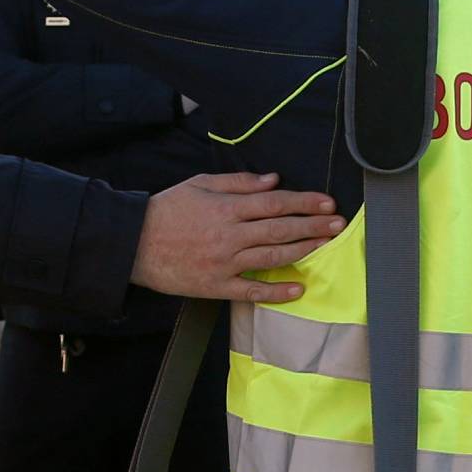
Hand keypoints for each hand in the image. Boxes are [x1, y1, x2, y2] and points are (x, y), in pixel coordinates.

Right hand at [131, 173, 343, 303]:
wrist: (132, 243)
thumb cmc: (166, 210)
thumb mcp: (199, 185)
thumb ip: (238, 182)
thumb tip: (274, 180)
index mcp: (225, 208)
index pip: (274, 203)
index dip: (303, 203)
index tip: (327, 203)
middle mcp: (229, 235)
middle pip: (280, 229)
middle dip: (313, 226)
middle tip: (339, 224)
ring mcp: (224, 263)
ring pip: (272, 257)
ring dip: (303, 251)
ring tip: (327, 245)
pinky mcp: (217, 285)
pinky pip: (251, 290)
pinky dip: (276, 291)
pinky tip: (299, 289)